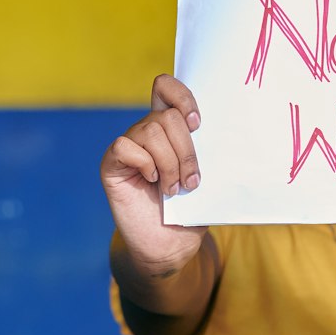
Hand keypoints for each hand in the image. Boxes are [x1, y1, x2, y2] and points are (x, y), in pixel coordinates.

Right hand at [100, 74, 205, 272]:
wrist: (170, 246)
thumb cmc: (189, 212)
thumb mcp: (206, 178)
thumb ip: (205, 151)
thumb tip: (223, 132)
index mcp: (169, 129)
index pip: (166, 88)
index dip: (182, 96)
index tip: (198, 124)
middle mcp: (146, 132)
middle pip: (166, 115)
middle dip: (186, 150)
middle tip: (193, 181)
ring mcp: (128, 147)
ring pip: (151, 131)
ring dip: (171, 163)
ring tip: (175, 189)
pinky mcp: (111, 164)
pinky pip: (126, 147)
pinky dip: (145, 164)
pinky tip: (152, 182)